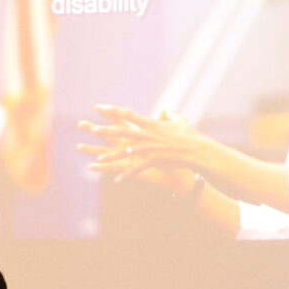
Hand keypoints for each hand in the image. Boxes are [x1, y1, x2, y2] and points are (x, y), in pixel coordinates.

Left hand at [75, 105, 210, 179]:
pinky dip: (127, 175)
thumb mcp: (180, 121)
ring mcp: (148, 148)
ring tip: (98, 158)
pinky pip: (137, 169)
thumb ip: (171, 114)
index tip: (101, 107)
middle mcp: (146, 135)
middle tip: (92, 129)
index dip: (113, 111)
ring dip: (111, 156)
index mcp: (150, 124)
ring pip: (125, 152)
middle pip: (122, 131)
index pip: (128, 115)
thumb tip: (166, 110)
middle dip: (106, 130)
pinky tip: (117, 180)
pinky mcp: (152, 160)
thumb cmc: (189, 135)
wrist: (196, 150)